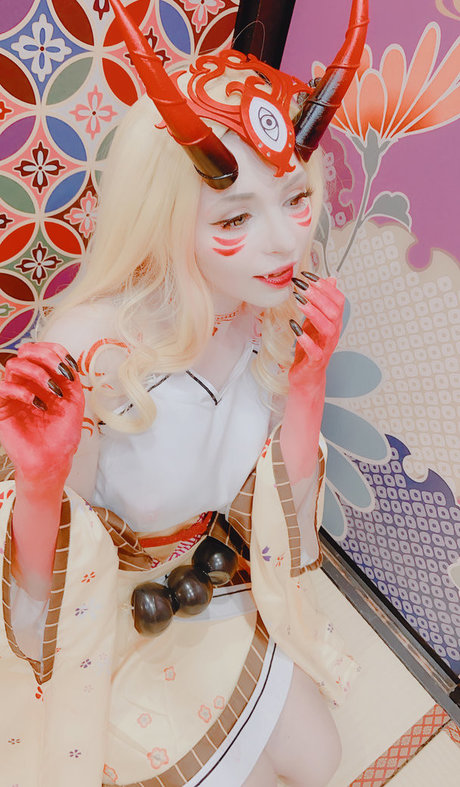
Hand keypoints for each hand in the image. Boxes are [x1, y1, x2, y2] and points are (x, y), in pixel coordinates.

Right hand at [0, 342, 83, 484]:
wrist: (53, 460)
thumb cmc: (62, 435)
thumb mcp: (74, 402)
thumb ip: (70, 379)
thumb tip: (67, 360)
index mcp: (43, 378)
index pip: (41, 350)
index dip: (55, 350)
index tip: (70, 364)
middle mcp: (27, 382)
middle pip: (25, 352)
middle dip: (46, 356)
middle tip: (61, 371)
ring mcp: (13, 394)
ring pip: (13, 365)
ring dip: (37, 372)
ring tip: (53, 390)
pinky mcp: (2, 408)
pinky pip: (3, 388)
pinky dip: (23, 391)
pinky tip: (39, 404)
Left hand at [288, 273, 343, 387]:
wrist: (307, 377)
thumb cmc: (311, 348)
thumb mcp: (315, 321)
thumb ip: (322, 302)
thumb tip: (331, 279)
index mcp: (334, 322)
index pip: (338, 300)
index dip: (325, 286)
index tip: (308, 276)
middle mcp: (333, 333)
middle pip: (334, 311)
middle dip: (318, 295)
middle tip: (300, 285)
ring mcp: (326, 347)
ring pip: (328, 328)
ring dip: (314, 313)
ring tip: (298, 302)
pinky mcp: (316, 361)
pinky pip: (315, 351)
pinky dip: (305, 339)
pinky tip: (295, 328)